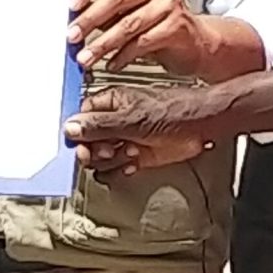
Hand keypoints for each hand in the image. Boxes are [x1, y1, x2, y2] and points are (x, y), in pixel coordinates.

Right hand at [67, 83, 222, 177]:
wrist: (202, 127)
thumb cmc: (173, 113)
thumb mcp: (131, 120)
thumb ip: (99, 126)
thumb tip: (70, 128)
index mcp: (109, 103)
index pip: (80, 120)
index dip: (79, 134)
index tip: (83, 146)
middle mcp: (114, 121)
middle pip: (87, 141)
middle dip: (96, 151)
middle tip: (108, 152)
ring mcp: (124, 138)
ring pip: (100, 157)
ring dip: (112, 160)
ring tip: (129, 153)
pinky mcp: (136, 155)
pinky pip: (116, 168)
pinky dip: (122, 169)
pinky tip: (134, 163)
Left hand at [71, 0, 203, 72]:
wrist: (197, 43)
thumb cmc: (161, 23)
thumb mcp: (135, 8)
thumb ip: (110, 7)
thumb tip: (76, 17)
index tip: (71, 4)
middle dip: (89, 20)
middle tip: (72, 35)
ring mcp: (169, 4)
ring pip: (127, 25)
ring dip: (102, 44)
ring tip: (87, 57)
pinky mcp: (176, 26)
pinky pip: (142, 43)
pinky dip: (123, 56)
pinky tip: (112, 64)